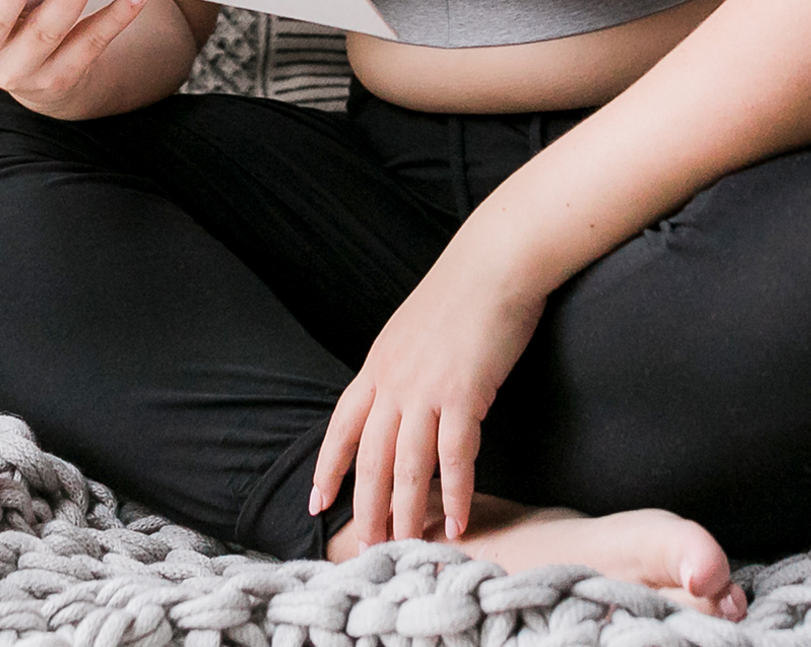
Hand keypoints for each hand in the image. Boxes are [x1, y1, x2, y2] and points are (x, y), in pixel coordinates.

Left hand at [312, 248, 545, 544]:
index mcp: (378, 364)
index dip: (328, 467)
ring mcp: (426, 388)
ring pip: (407, 465)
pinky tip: (457, 521)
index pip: (342, 425)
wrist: (494, 262)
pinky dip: (454, 494)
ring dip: (406, 512)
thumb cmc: (461, 293)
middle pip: (370, 457)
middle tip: (366, 549)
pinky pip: (454, 456)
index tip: (316, 502)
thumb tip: (399, 397)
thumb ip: (401, 366)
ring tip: (408, 547)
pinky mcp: (463, 393)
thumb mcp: (412, 329)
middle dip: (365, 507)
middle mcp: (394, 380)